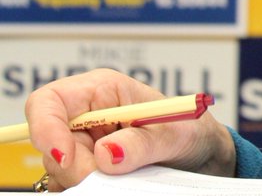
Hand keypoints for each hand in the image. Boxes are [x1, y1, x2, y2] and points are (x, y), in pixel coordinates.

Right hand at [25, 68, 235, 189]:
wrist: (201, 153)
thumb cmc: (189, 130)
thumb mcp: (173, 135)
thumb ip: (140, 143)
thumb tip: (105, 154)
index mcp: (102, 90)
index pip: (48, 101)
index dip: (46, 129)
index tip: (66, 159)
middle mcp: (86, 114)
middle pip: (50, 144)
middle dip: (74, 166)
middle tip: (111, 175)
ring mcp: (83, 142)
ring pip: (57, 169)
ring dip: (84, 180)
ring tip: (126, 176)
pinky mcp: (85, 166)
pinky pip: (68, 183)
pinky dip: (87, 189)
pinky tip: (115, 185)